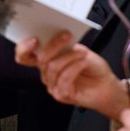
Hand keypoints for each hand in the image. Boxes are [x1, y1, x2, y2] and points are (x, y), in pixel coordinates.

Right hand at [15, 31, 129, 120]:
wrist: (106, 85)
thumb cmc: (92, 67)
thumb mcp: (79, 49)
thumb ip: (67, 45)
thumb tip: (60, 36)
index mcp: (46, 60)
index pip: (24, 56)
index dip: (24, 47)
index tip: (34, 39)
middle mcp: (46, 73)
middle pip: (41, 58)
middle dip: (54, 45)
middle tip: (66, 36)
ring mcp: (52, 85)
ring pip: (54, 67)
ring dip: (70, 56)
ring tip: (83, 52)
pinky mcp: (61, 94)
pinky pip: (64, 78)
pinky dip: (75, 67)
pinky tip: (84, 62)